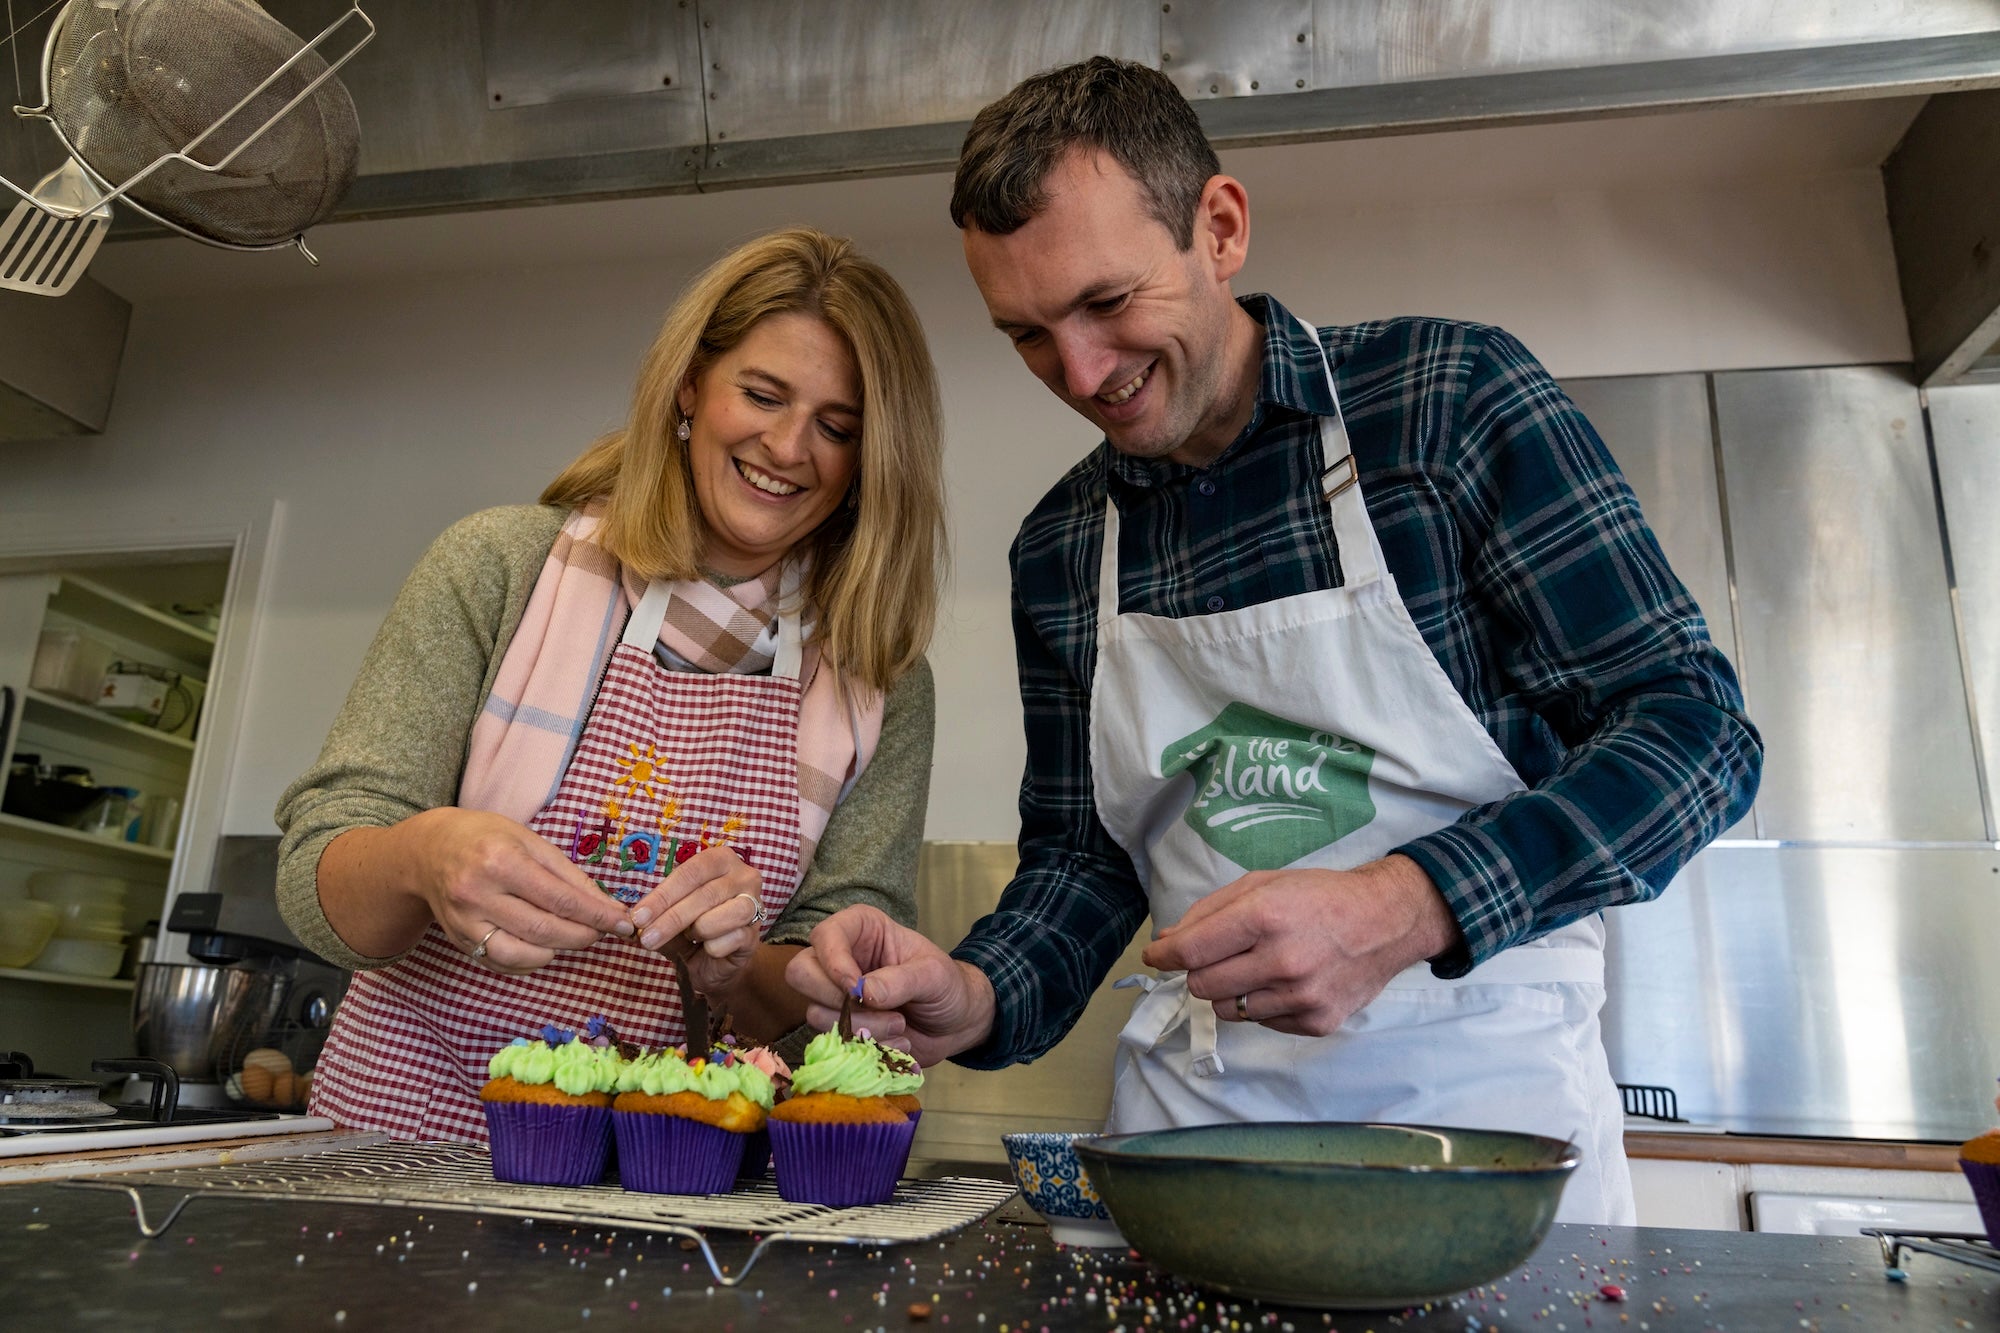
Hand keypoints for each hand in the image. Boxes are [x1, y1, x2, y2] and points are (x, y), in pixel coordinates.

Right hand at [355, 806, 632, 974]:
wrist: (428, 851)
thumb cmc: (485, 838)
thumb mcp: (529, 840)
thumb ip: (568, 873)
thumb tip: (605, 904)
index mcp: (502, 860)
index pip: (562, 899)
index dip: (598, 916)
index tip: (623, 923)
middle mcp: (478, 893)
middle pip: (544, 930)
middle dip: (582, 936)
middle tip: (603, 932)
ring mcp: (464, 921)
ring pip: (522, 954)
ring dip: (557, 951)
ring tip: (574, 937)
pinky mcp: (458, 940)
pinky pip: (501, 962)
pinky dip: (530, 961)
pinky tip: (545, 948)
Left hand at [629, 845, 768, 998]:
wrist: (717, 964)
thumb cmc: (692, 929)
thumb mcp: (670, 916)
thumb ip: (655, 913)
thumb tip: (632, 919)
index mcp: (720, 860)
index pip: (689, 873)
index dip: (662, 896)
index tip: (639, 916)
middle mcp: (743, 876)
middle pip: (703, 895)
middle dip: (669, 919)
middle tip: (647, 938)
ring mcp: (754, 904)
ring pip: (716, 918)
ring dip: (694, 932)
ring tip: (690, 937)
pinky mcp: (755, 934)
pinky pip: (727, 941)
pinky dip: (711, 949)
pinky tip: (710, 948)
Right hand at [785, 905, 996, 1067]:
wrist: (956, 1023)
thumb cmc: (946, 985)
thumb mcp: (933, 974)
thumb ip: (901, 980)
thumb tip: (863, 993)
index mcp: (860, 929)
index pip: (823, 936)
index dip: (833, 963)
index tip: (855, 988)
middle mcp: (840, 959)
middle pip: (800, 973)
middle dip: (837, 999)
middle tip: (877, 1007)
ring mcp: (836, 996)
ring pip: (816, 1013)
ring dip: (861, 1027)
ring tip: (899, 1024)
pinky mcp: (840, 1028)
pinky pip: (833, 1041)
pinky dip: (866, 1046)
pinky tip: (896, 1042)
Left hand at [1141, 854, 1460, 1035]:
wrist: (1387, 920)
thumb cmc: (1321, 895)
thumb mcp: (1263, 883)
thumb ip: (1210, 911)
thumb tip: (1168, 941)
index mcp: (1265, 917)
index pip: (1192, 950)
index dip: (1165, 954)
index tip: (1156, 955)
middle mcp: (1282, 961)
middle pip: (1203, 985)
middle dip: (1199, 970)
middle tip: (1218, 955)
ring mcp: (1301, 997)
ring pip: (1227, 1009)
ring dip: (1229, 990)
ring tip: (1256, 966)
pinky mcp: (1316, 1022)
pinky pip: (1261, 1022)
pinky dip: (1261, 1003)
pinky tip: (1284, 981)